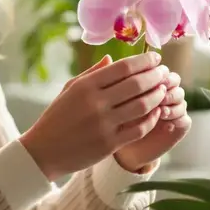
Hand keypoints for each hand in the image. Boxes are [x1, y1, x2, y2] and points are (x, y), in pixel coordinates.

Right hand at [19, 52, 167, 180]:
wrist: (44, 151)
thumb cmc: (57, 117)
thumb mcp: (69, 90)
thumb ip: (92, 73)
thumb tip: (111, 59)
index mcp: (85, 86)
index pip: (123, 68)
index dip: (144, 61)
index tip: (155, 58)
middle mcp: (95, 103)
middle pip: (136, 84)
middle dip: (155, 76)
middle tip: (165, 72)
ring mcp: (103, 125)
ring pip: (142, 106)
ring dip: (157, 95)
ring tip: (163, 90)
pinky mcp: (110, 144)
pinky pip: (139, 128)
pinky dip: (152, 118)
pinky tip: (156, 111)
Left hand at [114, 70, 189, 172]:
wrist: (126, 149)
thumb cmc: (113, 119)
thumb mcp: (107, 98)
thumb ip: (108, 79)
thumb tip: (106, 57)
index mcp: (149, 79)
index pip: (155, 67)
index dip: (151, 70)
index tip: (142, 75)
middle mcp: (164, 91)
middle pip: (172, 80)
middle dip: (165, 84)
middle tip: (159, 90)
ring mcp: (173, 108)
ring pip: (179, 97)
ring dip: (172, 101)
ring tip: (161, 109)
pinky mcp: (179, 126)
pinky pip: (184, 119)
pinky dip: (176, 118)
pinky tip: (167, 123)